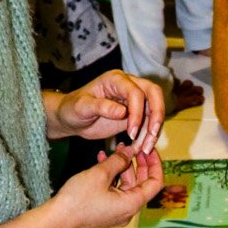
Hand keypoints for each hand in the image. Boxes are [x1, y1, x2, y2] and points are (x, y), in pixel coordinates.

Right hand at [48, 146, 163, 227]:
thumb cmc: (77, 200)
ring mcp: (117, 212)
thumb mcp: (100, 174)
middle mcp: (128, 210)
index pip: (155, 182)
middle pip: (142, 184)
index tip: (148, 149)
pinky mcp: (106, 211)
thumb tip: (130, 150)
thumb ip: (118, 160)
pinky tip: (103, 161)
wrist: (55, 220)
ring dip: (123, 167)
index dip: (155, 164)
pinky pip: (116, 191)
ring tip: (115, 149)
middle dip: (138, 163)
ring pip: (127, 185)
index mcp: (132, 204)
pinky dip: (113, 176)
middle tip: (133, 146)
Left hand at [51, 69, 165, 153]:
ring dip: (154, 129)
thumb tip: (123, 112)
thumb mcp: (81, 107)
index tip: (131, 133)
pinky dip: (148, 135)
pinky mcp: (135, 113)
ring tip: (145, 148)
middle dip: (156, 115)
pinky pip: (149, 122)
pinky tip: (141, 147)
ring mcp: (133, 99)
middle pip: (154, 94)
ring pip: (155, 109)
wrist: (71, 118)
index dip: (137, 112)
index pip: (136, 92)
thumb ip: (101, 107)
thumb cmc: (72, 108)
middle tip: (152, 136)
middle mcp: (128, 85)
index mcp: (116, 80)